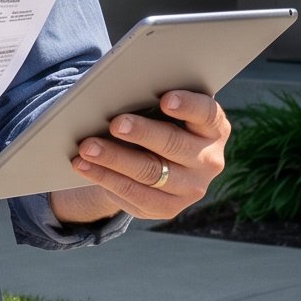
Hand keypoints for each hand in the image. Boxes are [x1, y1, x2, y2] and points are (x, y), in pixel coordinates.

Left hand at [50, 90, 228, 224]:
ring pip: (149, 173)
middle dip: (142, 133)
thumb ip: (154, 101)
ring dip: (114, 158)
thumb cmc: (159, 122)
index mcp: (214, 128)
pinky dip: (106, 178)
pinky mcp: (169, 208)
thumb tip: (120, 92)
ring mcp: (192, 188)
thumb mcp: (163, 111)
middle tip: (115, 123)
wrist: (157, 162)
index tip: (166, 99)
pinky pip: (134, 195)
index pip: (207, 114)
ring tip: (87, 146)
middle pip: (174, 144)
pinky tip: (85, 166)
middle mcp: (209, 160)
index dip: (188, 106)